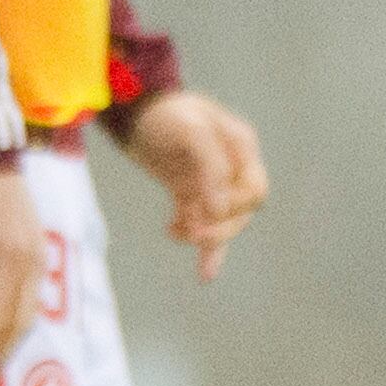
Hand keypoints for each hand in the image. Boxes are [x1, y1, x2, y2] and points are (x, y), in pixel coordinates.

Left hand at [127, 88, 270, 281]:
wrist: (133, 111)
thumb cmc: (164, 114)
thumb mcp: (190, 130)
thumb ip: (212, 167)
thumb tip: (220, 210)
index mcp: (241, 147)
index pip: (253, 190)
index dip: (232, 207)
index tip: (202, 211)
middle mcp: (233, 166)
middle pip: (243, 211)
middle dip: (220, 225)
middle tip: (191, 231)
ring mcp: (213, 182)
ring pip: (224, 222)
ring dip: (206, 234)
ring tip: (177, 232)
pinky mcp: (192, 193)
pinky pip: (206, 226)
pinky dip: (208, 251)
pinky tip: (205, 274)